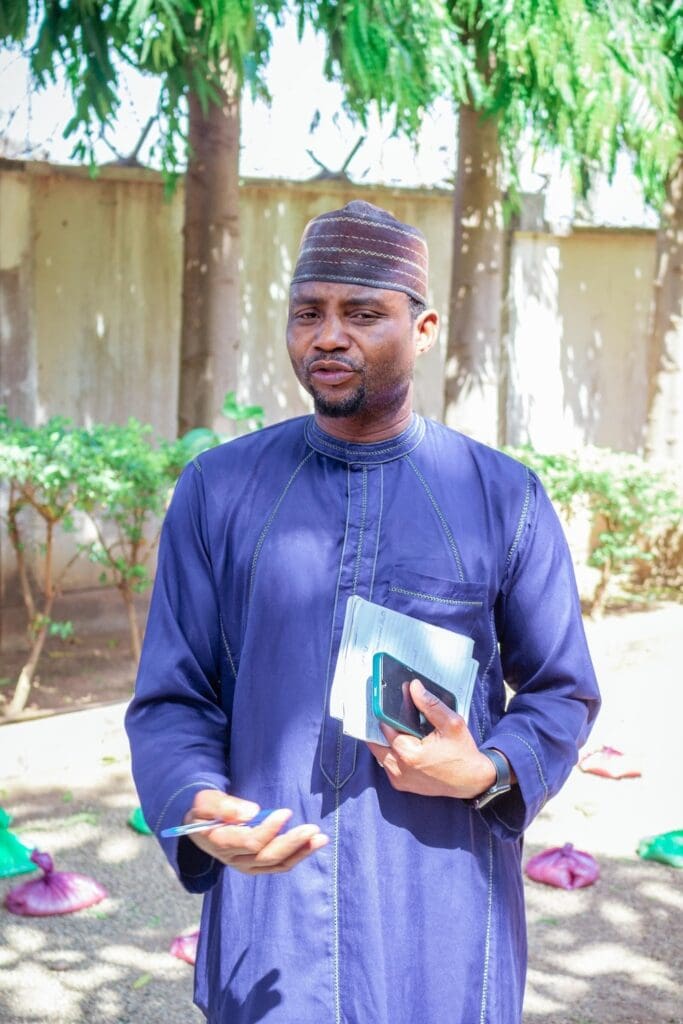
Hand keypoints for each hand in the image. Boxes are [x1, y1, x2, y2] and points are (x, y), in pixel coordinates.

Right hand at [183, 790, 328, 874]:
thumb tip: (251, 812)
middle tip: (312, 828)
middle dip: (291, 842)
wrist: (200, 825)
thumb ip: (223, 805)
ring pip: (276, 864)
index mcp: (222, 843)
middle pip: (267, 856)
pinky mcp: (256, 865)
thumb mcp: (206, 801)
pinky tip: (312, 845)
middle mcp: (235, 859)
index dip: (269, 830)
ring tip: (320, 839)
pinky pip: (279, 865)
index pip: (250, 842)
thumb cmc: (205, 809)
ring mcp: (246, 865)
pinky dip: (297, 856)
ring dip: (300, 852)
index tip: (285, 812)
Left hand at [367, 679, 497, 799]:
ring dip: (387, 740)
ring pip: (380, 752)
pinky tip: (406, 743)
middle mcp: (398, 769)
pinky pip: (387, 763)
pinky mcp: (400, 784)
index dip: (386, 712)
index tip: (387, 702)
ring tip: (402, 729)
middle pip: (377, 740)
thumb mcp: (452, 723)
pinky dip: (392, 752)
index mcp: (409, 754)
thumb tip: (414, 687)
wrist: (471, 781)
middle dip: (385, 726)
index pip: (385, 726)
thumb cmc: (462, 753)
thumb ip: (430, 704)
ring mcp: (398, 779)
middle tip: (396, 716)